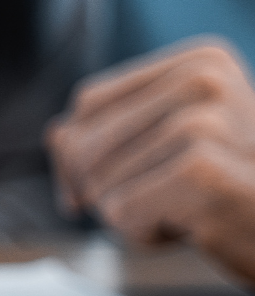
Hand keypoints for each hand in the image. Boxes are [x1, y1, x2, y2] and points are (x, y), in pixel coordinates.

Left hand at [49, 36, 254, 280]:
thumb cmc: (238, 192)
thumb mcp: (175, 148)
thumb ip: (111, 132)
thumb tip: (58, 135)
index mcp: (201, 62)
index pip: (88, 102)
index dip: (76, 154)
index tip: (92, 189)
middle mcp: (204, 80)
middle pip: (84, 142)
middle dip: (99, 189)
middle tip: (160, 203)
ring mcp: (205, 122)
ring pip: (99, 181)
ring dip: (129, 215)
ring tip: (188, 212)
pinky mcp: (202, 171)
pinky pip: (121, 211)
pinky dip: (143, 233)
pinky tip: (192, 230)